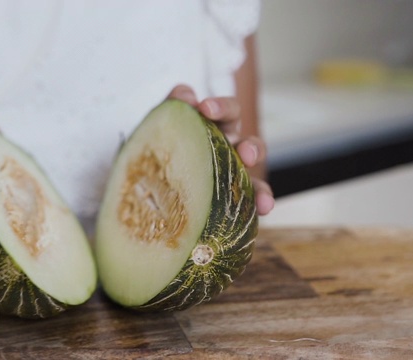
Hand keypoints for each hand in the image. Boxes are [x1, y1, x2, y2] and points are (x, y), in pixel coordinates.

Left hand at [167, 85, 273, 215]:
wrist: (148, 180)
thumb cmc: (159, 147)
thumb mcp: (162, 126)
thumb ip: (172, 106)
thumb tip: (185, 95)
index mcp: (216, 127)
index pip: (225, 111)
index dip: (220, 108)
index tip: (205, 108)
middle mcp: (230, 149)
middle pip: (249, 143)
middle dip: (251, 147)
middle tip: (245, 153)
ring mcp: (233, 175)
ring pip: (256, 180)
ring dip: (261, 189)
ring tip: (264, 200)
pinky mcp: (233, 198)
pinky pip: (249, 201)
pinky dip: (259, 204)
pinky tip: (263, 211)